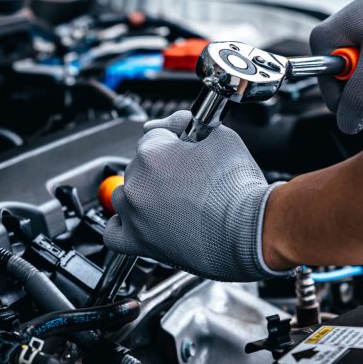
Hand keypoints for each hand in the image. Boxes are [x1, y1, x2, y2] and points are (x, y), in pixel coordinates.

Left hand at [103, 111, 289, 281]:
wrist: (249, 230)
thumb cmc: (239, 187)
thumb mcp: (220, 137)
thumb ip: (188, 122)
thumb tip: (176, 121)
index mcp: (152, 152)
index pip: (153, 135)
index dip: (173, 141)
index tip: (185, 149)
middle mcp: (137, 182)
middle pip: (138, 166)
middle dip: (160, 169)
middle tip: (188, 179)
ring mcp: (134, 213)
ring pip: (125, 195)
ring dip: (142, 195)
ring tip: (171, 201)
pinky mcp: (138, 242)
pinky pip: (113, 233)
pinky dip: (122, 226)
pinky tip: (138, 221)